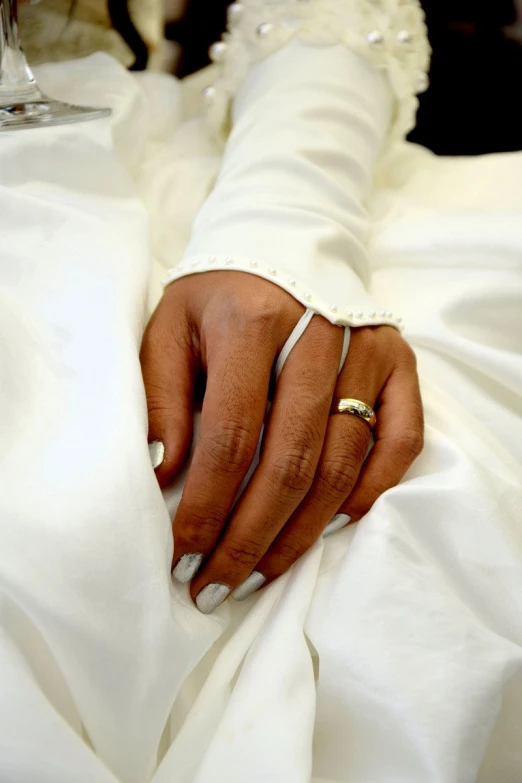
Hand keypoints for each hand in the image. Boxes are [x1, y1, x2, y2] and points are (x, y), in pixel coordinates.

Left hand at [140, 272, 422, 611]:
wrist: (285, 244)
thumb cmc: (219, 294)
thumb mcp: (171, 327)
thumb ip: (162, 396)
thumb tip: (164, 474)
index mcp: (253, 323)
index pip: (231, 437)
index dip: (207, 507)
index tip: (184, 555)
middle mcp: (320, 336)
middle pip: (292, 463)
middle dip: (251, 538)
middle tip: (218, 585)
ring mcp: (368, 351)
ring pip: (344, 464)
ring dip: (302, 532)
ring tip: (262, 573)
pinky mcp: (399, 364)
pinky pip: (401, 440)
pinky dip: (373, 490)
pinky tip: (333, 526)